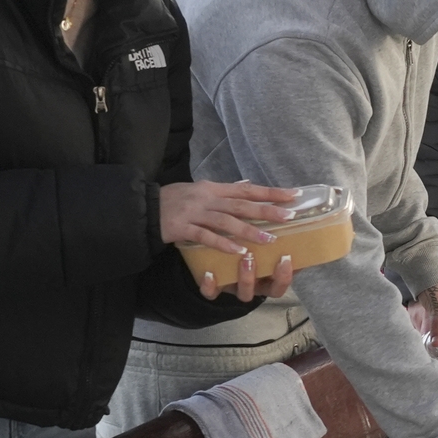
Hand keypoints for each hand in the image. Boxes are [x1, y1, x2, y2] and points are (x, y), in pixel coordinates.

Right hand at [162, 181, 303, 298]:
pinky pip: (206, 237)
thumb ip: (224, 191)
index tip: (293, 195)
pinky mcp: (182, 227)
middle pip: (241, 204)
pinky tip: (238, 252)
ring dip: (249, 231)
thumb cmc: (174, 199)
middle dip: (266, 211)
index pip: (247, 189)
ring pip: (226, 221)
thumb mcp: (200, 190)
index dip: (270, 192)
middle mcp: (206, 198)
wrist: (144, 207)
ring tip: (269, 239)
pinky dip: (223, 244)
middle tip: (289, 216)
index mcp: (213, 188)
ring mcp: (194, 212)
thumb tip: (247, 184)